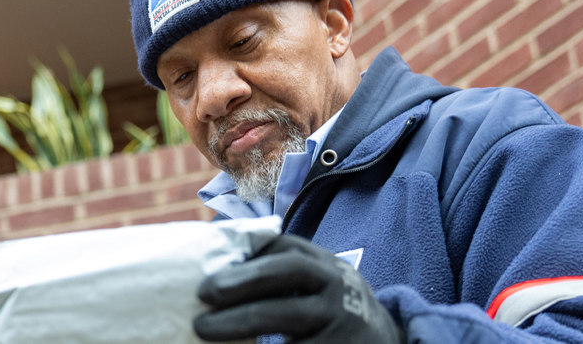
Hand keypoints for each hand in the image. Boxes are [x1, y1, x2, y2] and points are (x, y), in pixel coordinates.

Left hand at [194, 235, 405, 342]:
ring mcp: (342, 319)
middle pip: (289, 272)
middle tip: (202, 295)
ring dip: (241, 321)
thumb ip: (279, 270)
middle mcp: (338, 285)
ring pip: (288, 315)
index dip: (246, 258)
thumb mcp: (316, 282)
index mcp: (327, 264)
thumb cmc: (328, 309)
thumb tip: (218, 261)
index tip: (207, 277)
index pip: (287, 249)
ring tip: (203, 329)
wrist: (380, 341)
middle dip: (242, 281)